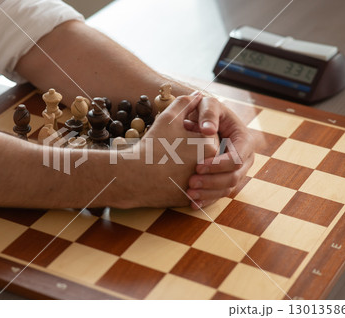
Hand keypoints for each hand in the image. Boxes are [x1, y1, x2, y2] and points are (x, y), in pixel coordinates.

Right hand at [132, 93, 217, 207]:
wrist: (135, 176)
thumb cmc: (153, 145)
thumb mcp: (169, 117)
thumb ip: (186, 103)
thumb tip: (198, 95)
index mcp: (210, 146)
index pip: (207, 135)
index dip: (190, 132)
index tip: (174, 136)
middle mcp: (210, 168)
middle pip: (204, 153)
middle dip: (190, 149)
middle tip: (169, 149)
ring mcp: (200, 186)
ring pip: (197, 171)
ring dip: (185, 165)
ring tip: (166, 161)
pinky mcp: (189, 199)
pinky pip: (188, 187)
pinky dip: (178, 181)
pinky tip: (164, 175)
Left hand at [184, 96, 254, 209]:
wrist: (203, 121)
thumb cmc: (208, 111)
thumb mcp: (209, 104)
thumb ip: (208, 112)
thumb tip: (207, 130)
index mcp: (244, 140)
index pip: (237, 158)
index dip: (219, 165)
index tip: (198, 166)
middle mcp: (244, 159)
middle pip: (233, 177)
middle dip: (212, 182)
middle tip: (191, 182)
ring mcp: (236, 171)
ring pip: (226, 188)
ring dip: (208, 194)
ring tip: (189, 194)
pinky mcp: (225, 179)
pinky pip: (219, 194)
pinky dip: (206, 199)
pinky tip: (193, 203)